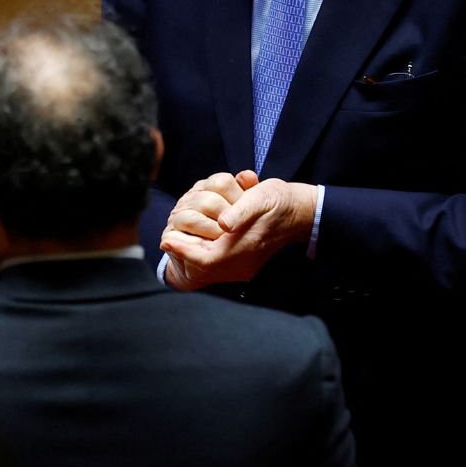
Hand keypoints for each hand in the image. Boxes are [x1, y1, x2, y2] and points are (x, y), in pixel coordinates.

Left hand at [161, 177, 314, 288]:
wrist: (299, 211)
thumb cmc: (278, 200)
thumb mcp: (259, 197)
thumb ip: (239, 212)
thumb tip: (223, 224)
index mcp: (244, 250)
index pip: (205, 260)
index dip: (183, 251)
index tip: (166, 239)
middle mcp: (243, 264)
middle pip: (202, 269)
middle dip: (183, 253)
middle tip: (167, 239)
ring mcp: (244, 266)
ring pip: (207, 269)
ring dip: (191, 253)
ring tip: (176, 239)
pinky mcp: (244, 263)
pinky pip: (216, 265)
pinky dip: (201, 253)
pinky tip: (194, 240)